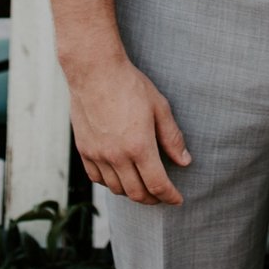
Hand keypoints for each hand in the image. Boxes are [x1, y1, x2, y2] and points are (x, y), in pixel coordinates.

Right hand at [65, 51, 190, 205]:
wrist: (94, 70)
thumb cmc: (129, 84)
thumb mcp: (159, 107)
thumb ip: (172, 138)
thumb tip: (184, 161)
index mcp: (139, 146)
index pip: (158, 185)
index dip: (170, 196)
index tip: (177, 199)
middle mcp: (117, 155)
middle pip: (137, 193)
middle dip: (153, 199)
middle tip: (161, 195)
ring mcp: (98, 153)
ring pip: (116, 189)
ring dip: (132, 193)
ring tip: (142, 186)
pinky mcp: (84, 148)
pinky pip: (97, 177)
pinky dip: (110, 183)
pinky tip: (118, 176)